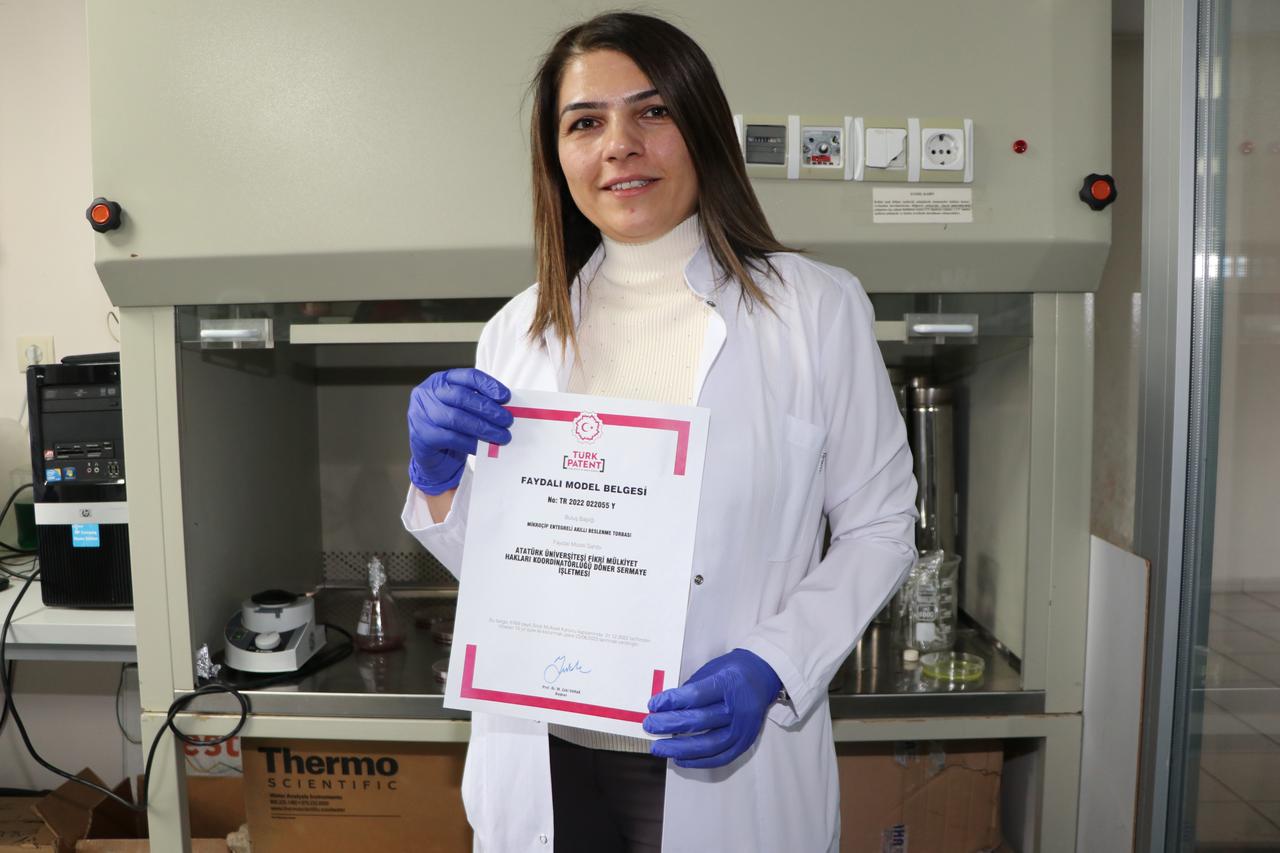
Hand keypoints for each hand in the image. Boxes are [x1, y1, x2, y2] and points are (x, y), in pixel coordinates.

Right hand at [407, 368, 512, 494]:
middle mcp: (428, 393)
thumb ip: (478, 403)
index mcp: (441, 380)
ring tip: (501, 436)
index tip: (506, 397)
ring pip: (457, 419)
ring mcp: (421, 413)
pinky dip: (471, 442)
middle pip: (462, 397)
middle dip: (488, 409)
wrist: (431, 454)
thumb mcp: (463, 409)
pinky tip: (484, 447)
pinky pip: (451, 438)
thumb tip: (505, 407)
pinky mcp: (422, 435)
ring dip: (483, 428)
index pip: (467, 376)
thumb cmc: (450, 427)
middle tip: (507, 420)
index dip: (488, 385)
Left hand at [643, 648, 781, 768]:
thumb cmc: (733, 671)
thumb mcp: (712, 669)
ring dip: (680, 748)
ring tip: (659, 748)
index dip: (672, 701)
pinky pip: (720, 757)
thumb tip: (665, 706)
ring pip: (709, 744)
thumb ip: (692, 687)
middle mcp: (738, 708)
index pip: (697, 695)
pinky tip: (679, 759)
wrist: (764, 677)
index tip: (653, 705)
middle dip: (670, 724)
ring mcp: (743, 728)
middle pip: (700, 720)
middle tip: (650, 725)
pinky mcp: (745, 742)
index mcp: (729, 683)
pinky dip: (698, 761)